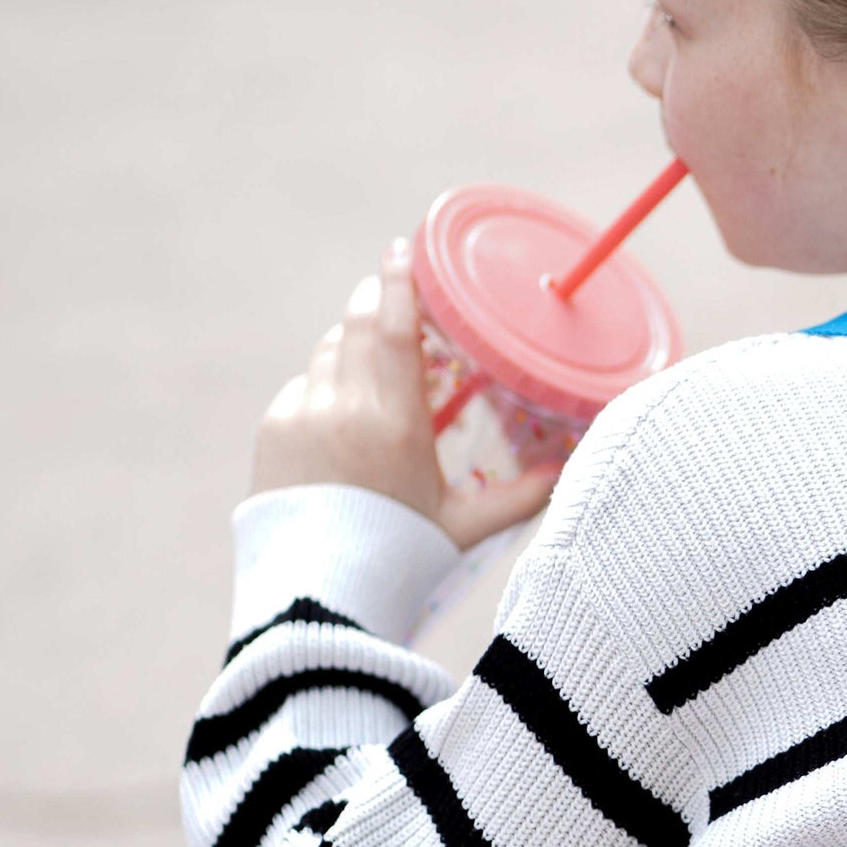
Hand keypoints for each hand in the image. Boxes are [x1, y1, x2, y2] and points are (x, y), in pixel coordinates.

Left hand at [251, 241, 558, 550]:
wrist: (320, 599)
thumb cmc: (400, 559)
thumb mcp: (466, 526)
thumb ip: (522, 494)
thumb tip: (574, 469)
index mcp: (397, 421)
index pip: (398, 326)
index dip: (401, 280)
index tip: (402, 248)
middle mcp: (345, 406)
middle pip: (359, 323)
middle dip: (377, 299)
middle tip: (393, 290)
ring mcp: (302, 415)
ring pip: (328, 353)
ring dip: (352, 345)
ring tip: (373, 364)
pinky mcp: (273, 432)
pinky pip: (302, 389)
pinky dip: (323, 390)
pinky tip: (339, 418)